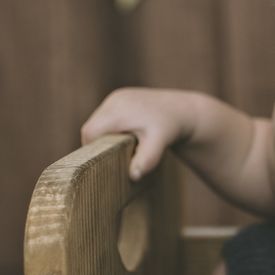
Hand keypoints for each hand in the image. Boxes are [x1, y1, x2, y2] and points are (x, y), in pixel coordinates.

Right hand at [80, 88, 195, 180]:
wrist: (183, 111)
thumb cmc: (170, 127)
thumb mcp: (159, 143)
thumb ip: (146, 159)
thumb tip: (133, 176)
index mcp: (118, 110)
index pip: (90, 133)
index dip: (91, 150)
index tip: (103, 163)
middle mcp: (114, 100)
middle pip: (91, 127)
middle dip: (97, 145)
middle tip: (110, 160)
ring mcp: (117, 97)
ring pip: (98, 122)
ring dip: (103, 137)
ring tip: (119, 149)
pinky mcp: (121, 98)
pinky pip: (106, 116)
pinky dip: (110, 129)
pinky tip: (124, 138)